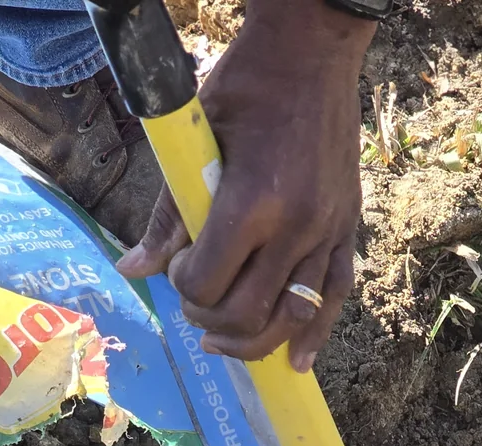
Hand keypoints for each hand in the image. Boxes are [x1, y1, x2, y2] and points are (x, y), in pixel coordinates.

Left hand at [116, 0, 374, 372]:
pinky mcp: (346, 229)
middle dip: (211, 319)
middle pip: (247, 312)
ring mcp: (326, 231)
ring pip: (290, 318)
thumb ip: (168, 212)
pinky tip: (297, 361)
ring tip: (226, 340)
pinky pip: (335, 297)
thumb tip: (135, 270)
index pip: (207, 282)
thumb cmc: (248, 84)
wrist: (315, 49)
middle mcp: (296, 226)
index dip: (183, 287)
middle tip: (194, 305)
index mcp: (254, 200)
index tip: (176, 271)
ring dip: (254, 340)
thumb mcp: (196, 138)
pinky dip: (314, 334)